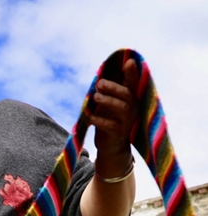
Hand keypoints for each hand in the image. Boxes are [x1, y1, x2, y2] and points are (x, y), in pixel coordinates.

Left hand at [89, 57, 138, 175]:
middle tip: (99, 83)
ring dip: (107, 101)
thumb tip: (99, 77)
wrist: (111, 146)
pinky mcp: (118, 133)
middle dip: (113, 87)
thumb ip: (107, 93)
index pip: (133, 84)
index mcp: (130, 99)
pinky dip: (99, 120)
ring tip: (95, 97)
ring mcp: (127, 121)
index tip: (129, 61)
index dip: (132, 73)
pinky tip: (90, 117)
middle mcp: (132, 108)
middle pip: (127, 94)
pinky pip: (110, 125)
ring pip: (121, 108)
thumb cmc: (109, 120)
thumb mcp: (109, 105)